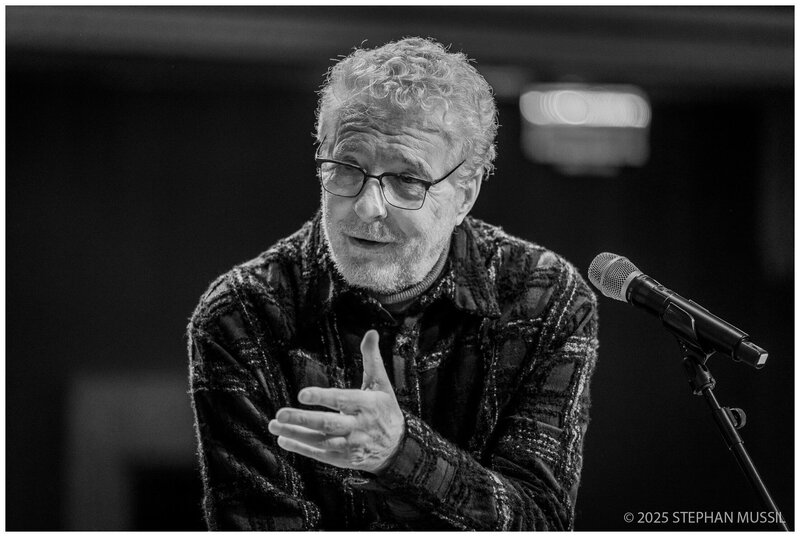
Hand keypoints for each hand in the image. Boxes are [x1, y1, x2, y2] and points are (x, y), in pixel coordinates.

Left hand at [268, 330, 404, 473]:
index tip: (302, 394)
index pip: (342, 400)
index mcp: (368, 405)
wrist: (397, 447)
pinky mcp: (344, 459)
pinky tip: (284, 439)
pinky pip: (320, 454)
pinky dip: (301, 448)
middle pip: (328, 424)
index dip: (322, 398)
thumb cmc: (385, 409)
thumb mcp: (382, 383)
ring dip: (296, 433)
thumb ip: (372, 358)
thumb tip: (371, 332)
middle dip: (302, 419)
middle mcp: (359, 427)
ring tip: (274, 424)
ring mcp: (351, 445)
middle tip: (280, 413)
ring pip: (320, 440)